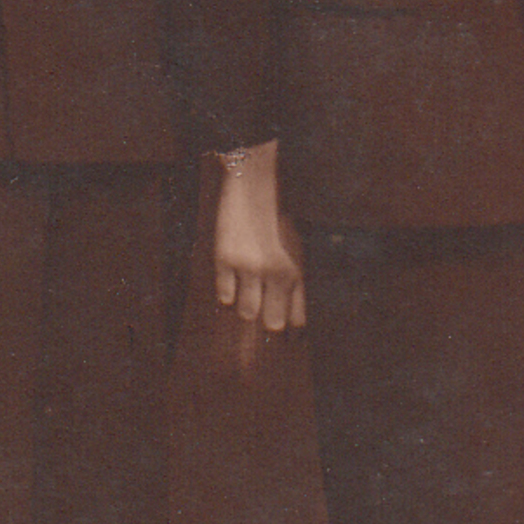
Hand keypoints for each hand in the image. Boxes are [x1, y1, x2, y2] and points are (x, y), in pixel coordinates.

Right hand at [214, 140, 305, 331]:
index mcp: (298, 269)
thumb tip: (298, 326)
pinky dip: (227, 295)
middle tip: (265, 317)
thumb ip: (298, 285)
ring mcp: (249, 267)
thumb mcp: (299, 250)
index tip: (289, 338)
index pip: (299, 319)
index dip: (293, 332)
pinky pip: (224, 296)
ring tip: (249, 291)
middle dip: (268, 323)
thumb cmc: (279, 220)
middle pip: (271, 323)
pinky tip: (233, 280)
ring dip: (247, 307)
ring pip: (246, 312)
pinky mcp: (225, 260)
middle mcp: (276, 272)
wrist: (254, 185)